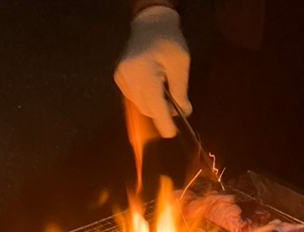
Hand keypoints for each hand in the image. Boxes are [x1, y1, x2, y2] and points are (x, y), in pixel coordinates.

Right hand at [114, 7, 190, 138]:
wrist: (150, 25)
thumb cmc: (168, 42)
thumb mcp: (180, 65)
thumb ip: (180, 91)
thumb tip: (184, 113)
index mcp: (144, 73)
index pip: (154, 105)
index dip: (164, 122)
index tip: (171, 134)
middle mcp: (129, 78)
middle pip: (147, 108)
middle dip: (162, 111)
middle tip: (176, 104)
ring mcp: (121, 79)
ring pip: (141, 105)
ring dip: (154, 105)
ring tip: (164, 91)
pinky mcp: (119, 79)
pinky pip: (134, 98)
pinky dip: (145, 98)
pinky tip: (152, 85)